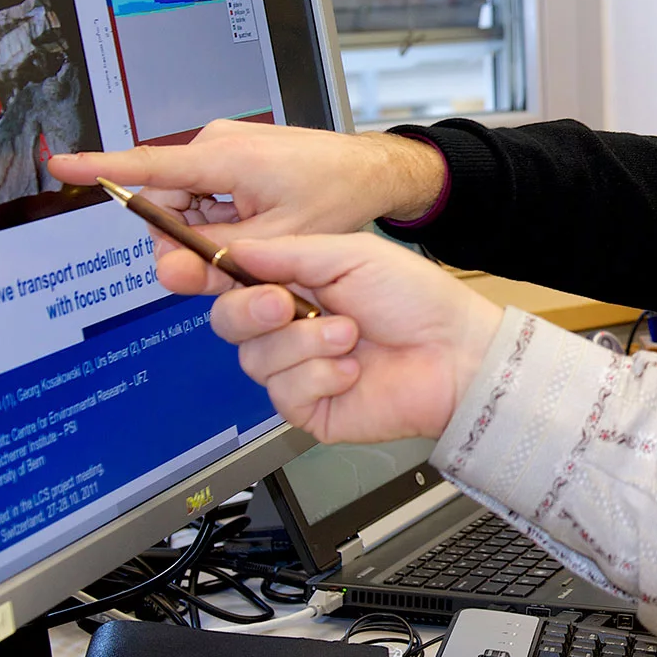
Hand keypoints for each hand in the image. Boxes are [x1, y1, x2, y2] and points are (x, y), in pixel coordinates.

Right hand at [47, 119, 447, 295]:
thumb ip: (222, 257)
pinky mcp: (235, 161)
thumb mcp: (279, 240)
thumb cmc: (336, 194)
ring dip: (207, 236)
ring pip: (188, 207)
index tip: (60, 166)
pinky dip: (221, 223)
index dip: (100, 171)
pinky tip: (250, 237)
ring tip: (249, 251)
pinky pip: (208, 198)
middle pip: (166, 205)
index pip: (147, 167)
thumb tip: (173, 270)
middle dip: (182, 243)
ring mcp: (225, 151)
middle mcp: (215, 147)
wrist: (372, 171)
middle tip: (213, 274)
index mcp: (223, 158)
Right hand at [206, 233, 505, 444]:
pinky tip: (353, 370)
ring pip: (254, 359)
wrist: (457, 352)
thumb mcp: (350, 255)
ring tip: (350, 334)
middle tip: (283, 305)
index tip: (200, 266)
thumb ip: (288, 253)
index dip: (211, 276)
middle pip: (227, 322)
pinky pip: (284, 393)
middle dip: (250, 311)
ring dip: (303, 344)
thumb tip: (232, 248)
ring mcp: (298, 370)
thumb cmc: (417, 300)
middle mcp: (290, 328)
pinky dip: (319, 376)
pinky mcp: (310, 408)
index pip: (233, 281)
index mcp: (295, 285)